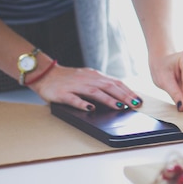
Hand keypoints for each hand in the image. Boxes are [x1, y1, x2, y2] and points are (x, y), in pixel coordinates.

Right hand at [29, 64, 143, 111]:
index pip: (115, 82)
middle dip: (123, 96)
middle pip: (108, 86)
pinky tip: (91, 108)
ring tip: (119, 107)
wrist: (44, 74)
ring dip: (108, 99)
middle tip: (135, 104)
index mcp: (94, 76)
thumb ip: (101, 86)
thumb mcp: (88, 79)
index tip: (138, 100)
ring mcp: (74, 86)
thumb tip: (120, 96)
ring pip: (94, 92)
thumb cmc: (68, 79)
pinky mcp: (62, 93)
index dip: (128, 91)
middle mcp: (87, 79)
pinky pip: (73, 98)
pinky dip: (82, 103)